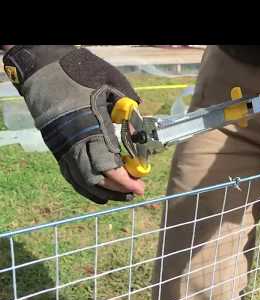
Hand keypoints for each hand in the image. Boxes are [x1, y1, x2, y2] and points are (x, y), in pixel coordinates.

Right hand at [3, 45, 144, 203]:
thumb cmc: (80, 76)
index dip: (123, 180)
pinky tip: (101, 193)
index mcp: (88, 128)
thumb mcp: (111, 86)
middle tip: (136, 191)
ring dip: (103, 191)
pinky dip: (87, 187)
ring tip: (124, 194)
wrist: (45, 71)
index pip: (106, 165)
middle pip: (94, 178)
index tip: (140, 186)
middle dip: (117, 189)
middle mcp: (73, 143)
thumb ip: (127, 108)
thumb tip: (140, 130)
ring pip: (81, 181)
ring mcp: (62, 148)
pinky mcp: (57, 149)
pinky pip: (71, 176)